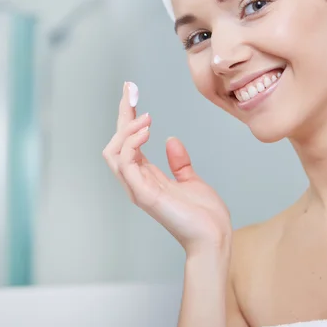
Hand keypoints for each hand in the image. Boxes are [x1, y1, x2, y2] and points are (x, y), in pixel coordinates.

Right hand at [103, 82, 230, 253]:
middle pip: (116, 143)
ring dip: (126, 130)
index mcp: (147, 177)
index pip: (129, 142)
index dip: (128, 116)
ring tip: (145, 117)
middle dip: (122, 114)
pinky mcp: (144, 194)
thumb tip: (171, 142)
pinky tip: (147, 130)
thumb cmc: (204, 215)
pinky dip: (131, 144)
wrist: (214, 237)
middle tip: (131, 89)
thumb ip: (179, 163)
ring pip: (113, 153)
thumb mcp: (191, 180)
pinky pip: (125, 164)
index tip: (131, 91)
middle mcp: (137, 182)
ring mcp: (138, 189)